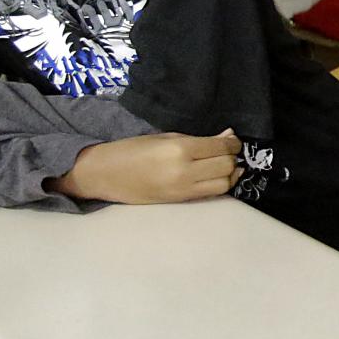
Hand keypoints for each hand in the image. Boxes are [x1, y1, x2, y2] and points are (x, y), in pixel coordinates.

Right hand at [52, 130, 242, 203]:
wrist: (104, 174)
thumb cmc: (132, 150)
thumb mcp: (165, 137)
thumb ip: (199, 139)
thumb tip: (228, 137)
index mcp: (179, 149)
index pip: (222, 148)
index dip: (234, 144)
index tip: (234, 140)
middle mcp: (185, 171)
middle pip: (227, 166)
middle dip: (233, 157)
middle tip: (229, 151)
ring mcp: (183, 189)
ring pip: (224, 184)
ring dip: (230, 173)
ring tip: (225, 164)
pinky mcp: (181, 201)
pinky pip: (211, 193)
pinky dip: (220, 184)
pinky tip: (216, 175)